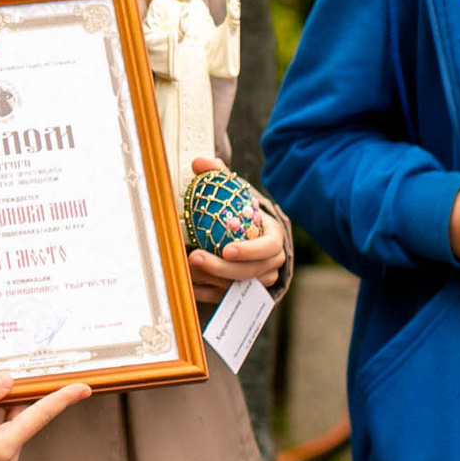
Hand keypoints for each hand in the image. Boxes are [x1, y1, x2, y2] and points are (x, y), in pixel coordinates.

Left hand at [184, 154, 284, 291]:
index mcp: (274, 240)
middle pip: (250, 273)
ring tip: (185, 266)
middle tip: (195, 256)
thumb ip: (219, 175)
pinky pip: (224, 297)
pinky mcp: (241, 293)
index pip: (269, 249)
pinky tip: (187, 283)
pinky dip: (205, 292)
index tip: (227, 249)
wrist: (247, 235)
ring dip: (209, 279)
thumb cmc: (241, 212)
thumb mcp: (235, 191)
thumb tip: (199, 163)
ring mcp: (257, 282)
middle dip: (222, 268)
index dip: (250, 251)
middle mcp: (270, 264)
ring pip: (236, 287)